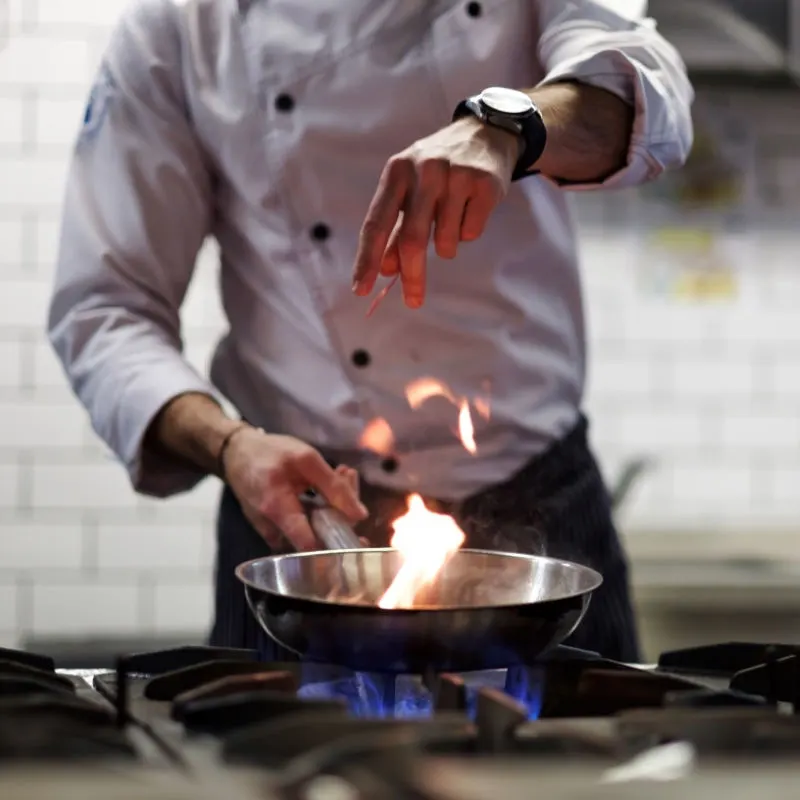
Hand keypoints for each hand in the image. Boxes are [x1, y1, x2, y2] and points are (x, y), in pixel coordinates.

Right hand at [222, 427, 367, 550]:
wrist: (237, 453)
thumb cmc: (269, 452)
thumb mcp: (305, 459)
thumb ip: (333, 486)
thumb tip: (360, 516)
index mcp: (278, 511)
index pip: (311, 546)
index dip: (337, 546)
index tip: (358, 529)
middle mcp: (274, 530)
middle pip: (320, 536)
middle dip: (343, 508)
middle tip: (347, 475)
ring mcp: (274, 532)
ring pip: (315, 530)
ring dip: (335, 503)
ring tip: (341, 472)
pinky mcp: (277, 529)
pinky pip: (306, 525)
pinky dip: (322, 505)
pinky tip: (328, 481)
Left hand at [351, 117, 518, 308]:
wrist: (486, 133)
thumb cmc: (438, 169)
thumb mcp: (410, 190)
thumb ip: (396, 229)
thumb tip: (386, 270)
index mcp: (396, 172)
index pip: (377, 223)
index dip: (367, 259)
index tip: (361, 288)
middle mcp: (424, 170)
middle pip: (413, 240)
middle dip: (412, 276)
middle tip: (413, 300)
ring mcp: (456, 176)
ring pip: (446, 242)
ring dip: (446, 246)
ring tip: (451, 219)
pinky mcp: (484, 184)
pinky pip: (471, 233)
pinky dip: (468, 232)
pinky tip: (470, 208)